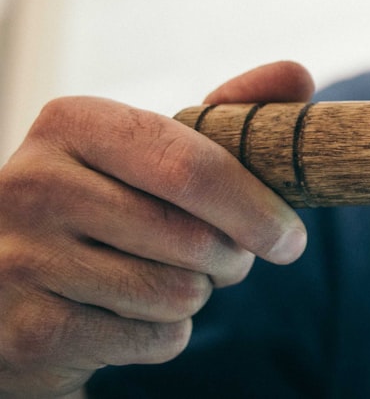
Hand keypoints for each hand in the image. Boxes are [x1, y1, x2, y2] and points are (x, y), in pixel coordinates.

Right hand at [0, 61, 313, 397]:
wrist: (13, 290)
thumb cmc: (109, 206)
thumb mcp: (153, 150)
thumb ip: (227, 112)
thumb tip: (297, 74)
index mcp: (72, 123)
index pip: (191, 167)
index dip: (255, 208)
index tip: (292, 238)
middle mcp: (32, 184)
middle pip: (192, 239)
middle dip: (232, 260)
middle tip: (228, 260)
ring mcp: (20, 259)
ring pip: (176, 294)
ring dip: (193, 297)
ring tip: (164, 280)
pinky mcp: (28, 330)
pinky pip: (153, 339)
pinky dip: (164, 335)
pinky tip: (127, 315)